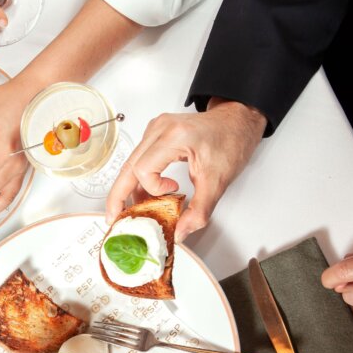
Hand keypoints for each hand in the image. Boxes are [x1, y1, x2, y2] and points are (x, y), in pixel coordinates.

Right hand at [106, 99, 266, 242]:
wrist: (237, 121)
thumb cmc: (231, 141)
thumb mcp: (218, 180)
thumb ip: (199, 210)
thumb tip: (180, 231)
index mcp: (174, 137)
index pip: (143, 170)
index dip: (152, 189)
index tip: (172, 193)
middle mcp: (159, 129)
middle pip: (127, 167)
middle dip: (119, 196)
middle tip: (114, 218)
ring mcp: (155, 129)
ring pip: (130, 164)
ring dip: (131, 188)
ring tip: (138, 208)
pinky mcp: (155, 133)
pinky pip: (138, 159)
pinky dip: (139, 178)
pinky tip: (147, 192)